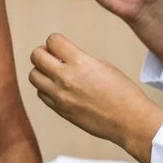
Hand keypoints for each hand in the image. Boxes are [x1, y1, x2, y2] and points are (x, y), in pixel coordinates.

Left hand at [29, 33, 162, 162]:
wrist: (129, 121)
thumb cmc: (122, 92)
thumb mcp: (102, 65)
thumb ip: (79, 59)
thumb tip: (63, 56)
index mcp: (80, 62)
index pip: (52, 41)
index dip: (55, 41)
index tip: (61, 46)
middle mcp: (66, 78)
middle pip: (36, 56)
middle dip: (43, 53)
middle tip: (53, 57)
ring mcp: (61, 96)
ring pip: (33, 76)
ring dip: (42, 71)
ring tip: (55, 73)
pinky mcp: (60, 110)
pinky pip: (42, 94)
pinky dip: (46, 88)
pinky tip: (59, 88)